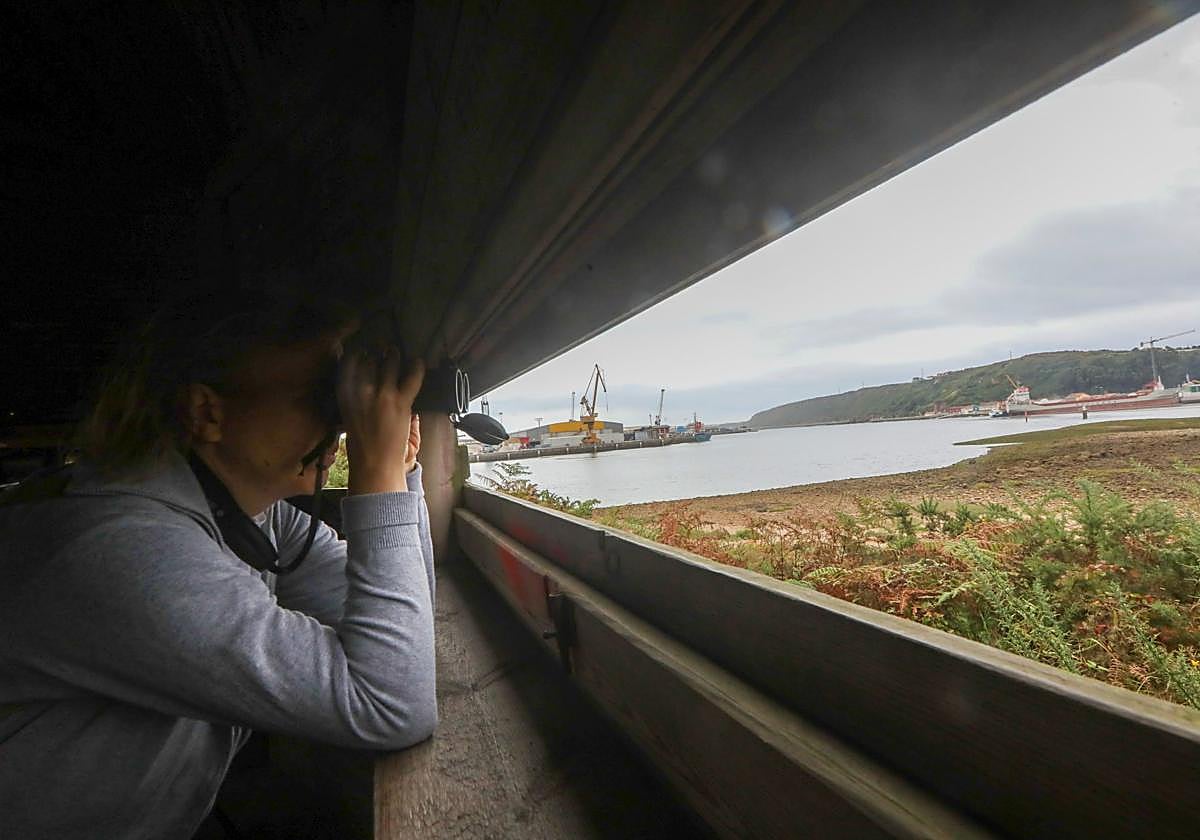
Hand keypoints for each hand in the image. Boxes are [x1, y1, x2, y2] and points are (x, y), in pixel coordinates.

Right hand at [338, 347, 423, 495]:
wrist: (374, 463)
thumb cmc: (360, 444)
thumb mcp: (349, 415)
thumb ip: (355, 396)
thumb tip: (365, 380)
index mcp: (345, 395)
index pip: (349, 363)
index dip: (358, 354)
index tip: (363, 352)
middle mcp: (361, 391)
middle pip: (370, 361)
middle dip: (377, 354)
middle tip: (383, 349)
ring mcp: (383, 395)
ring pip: (390, 364)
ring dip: (393, 356)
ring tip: (395, 352)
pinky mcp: (401, 402)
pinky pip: (412, 378)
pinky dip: (417, 367)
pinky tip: (418, 361)